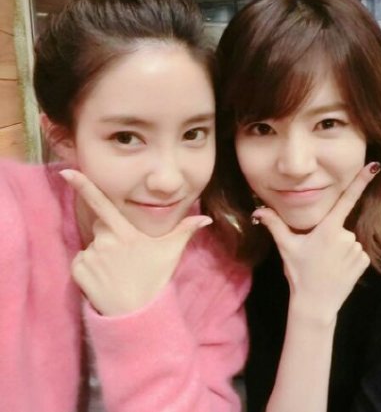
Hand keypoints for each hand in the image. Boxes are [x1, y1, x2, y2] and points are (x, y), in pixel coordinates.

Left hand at [60, 169, 211, 315]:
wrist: (138, 315)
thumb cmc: (154, 281)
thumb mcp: (171, 252)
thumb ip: (186, 230)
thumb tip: (206, 219)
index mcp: (125, 232)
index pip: (101, 203)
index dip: (83, 185)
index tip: (67, 172)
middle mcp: (105, 241)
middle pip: (101, 225)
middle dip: (109, 233)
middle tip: (125, 255)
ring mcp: (91, 257)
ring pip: (91, 245)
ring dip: (99, 254)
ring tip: (116, 271)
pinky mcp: (80, 272)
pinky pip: (79, 262)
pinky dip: (87, 269)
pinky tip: (103, 279)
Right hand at [252, 163, 377, 324]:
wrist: (315, 305)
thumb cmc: (299, 273)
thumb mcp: (286, 246)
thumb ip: (274, 224)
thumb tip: (258, 211)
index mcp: (328, 228)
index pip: (346, 198)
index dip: (361, 181)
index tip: (374, 165)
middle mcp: (345, 236)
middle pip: (339, 226)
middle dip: (330, 235)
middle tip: (317, 254)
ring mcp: (356, 249)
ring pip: (348, 240)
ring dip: (340, 247)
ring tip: (326, 264)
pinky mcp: (364, 262)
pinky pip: (357, 252)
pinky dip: (349, 258)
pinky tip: (338, 269)